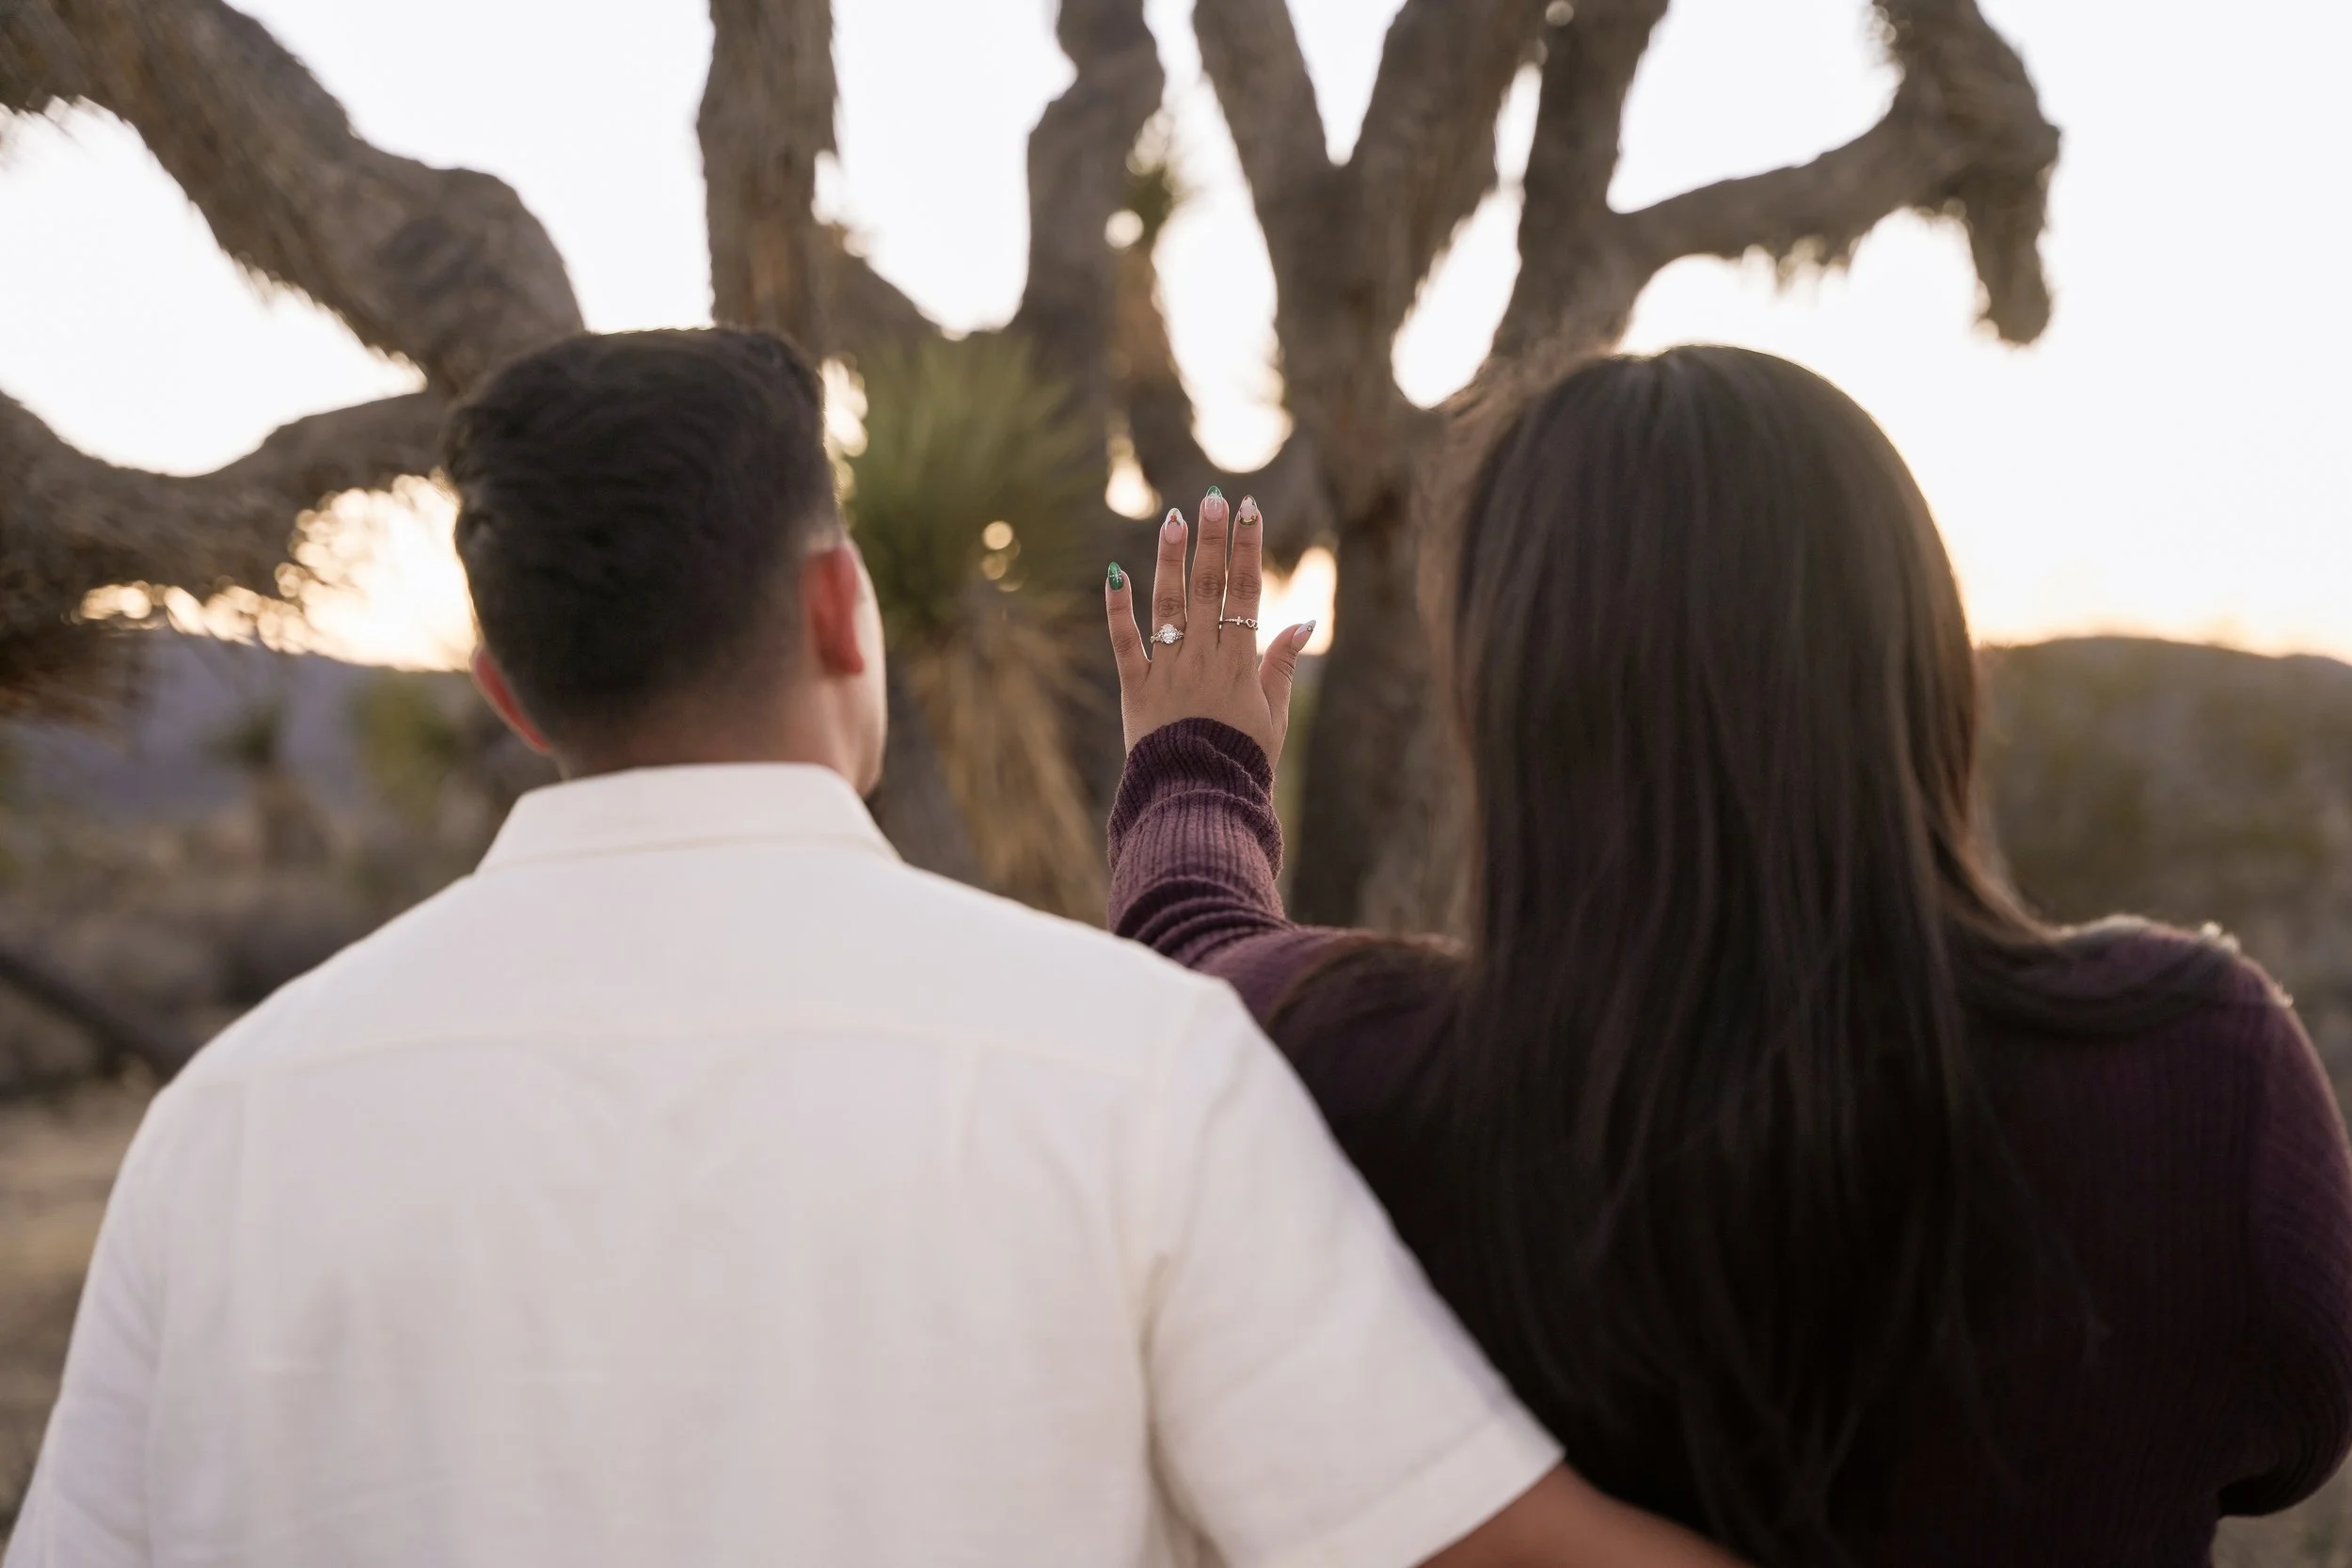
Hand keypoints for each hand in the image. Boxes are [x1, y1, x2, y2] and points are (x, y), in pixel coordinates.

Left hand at [1106, 490, 1315, 765]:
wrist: (1199, 799)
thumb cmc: (1242, 761)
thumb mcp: (1273, 716)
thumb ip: (1281, 665)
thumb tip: (1302, 621)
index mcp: (1240, 664)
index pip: (1245, 594)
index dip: (1247, 549)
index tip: (1248, 511)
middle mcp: (1202, 659)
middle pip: (1208, 589)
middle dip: (1212, 540)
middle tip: (1213, 498)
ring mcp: (1167, 671)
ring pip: (1168, 606)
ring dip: (1171, 560)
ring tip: (1174, 519)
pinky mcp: (1135, 688)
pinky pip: (1124, 642)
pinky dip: (1118, 609)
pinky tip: (1115, 573)